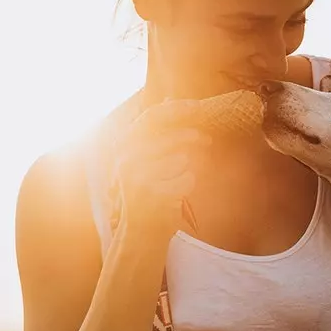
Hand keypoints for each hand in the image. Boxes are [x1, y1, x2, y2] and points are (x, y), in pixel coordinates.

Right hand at [112, 102, 209, 243]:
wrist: (140, 232)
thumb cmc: (148, 191)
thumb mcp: (147, 158)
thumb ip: (157, 130)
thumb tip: (168, 99)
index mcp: (123, 146)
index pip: (152, 117)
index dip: (176, 109)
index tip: (198, 106)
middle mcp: (126, 159)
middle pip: (172, 138)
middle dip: (193, 138)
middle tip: (206, 140)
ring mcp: (137, 177)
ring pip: (182, 160)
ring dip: (186, 170)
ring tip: (173, 183)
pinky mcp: (153, 194)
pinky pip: (186, 180)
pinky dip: (187, 187)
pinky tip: (175, 196)